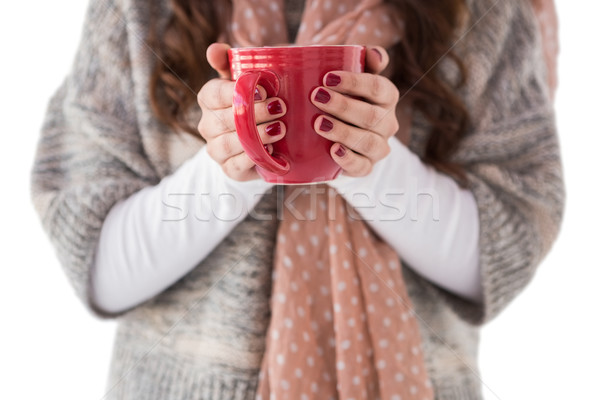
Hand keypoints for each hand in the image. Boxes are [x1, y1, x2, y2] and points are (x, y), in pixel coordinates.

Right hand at [197, 43, 286, 180]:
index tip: (264, 89)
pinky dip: (255, 158)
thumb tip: (214, 49)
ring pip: (230, 143)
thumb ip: (230, 60)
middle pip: (225, 119)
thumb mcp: (245, 78)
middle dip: (254, 113)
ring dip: (257, 136)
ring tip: (280, 128)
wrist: (264, 138)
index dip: (237, 92)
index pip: (214, 93)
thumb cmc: (256, 101)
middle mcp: (207, 125)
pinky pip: (237, 165)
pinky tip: (273, 150)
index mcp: (208, 99)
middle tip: (280, 107)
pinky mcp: (229, 169)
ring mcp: (216, 149)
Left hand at [310, 46, 399, 176]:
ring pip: (369, 142)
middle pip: (372, 116)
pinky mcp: (366, 166)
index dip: (355, 83)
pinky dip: (349, 159)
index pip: (379, 88)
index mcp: (387, 97)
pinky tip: (333, 151)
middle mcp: (387, 122)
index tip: (328, 77)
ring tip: (319, 124)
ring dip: (344, 132)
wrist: (328, 133)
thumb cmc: (337, 95)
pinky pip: (363, 167)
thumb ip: (360, 59)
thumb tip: (375, 54)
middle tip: (316, 97)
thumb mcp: (345, 75)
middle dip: (344, 106)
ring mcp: (379, 146)